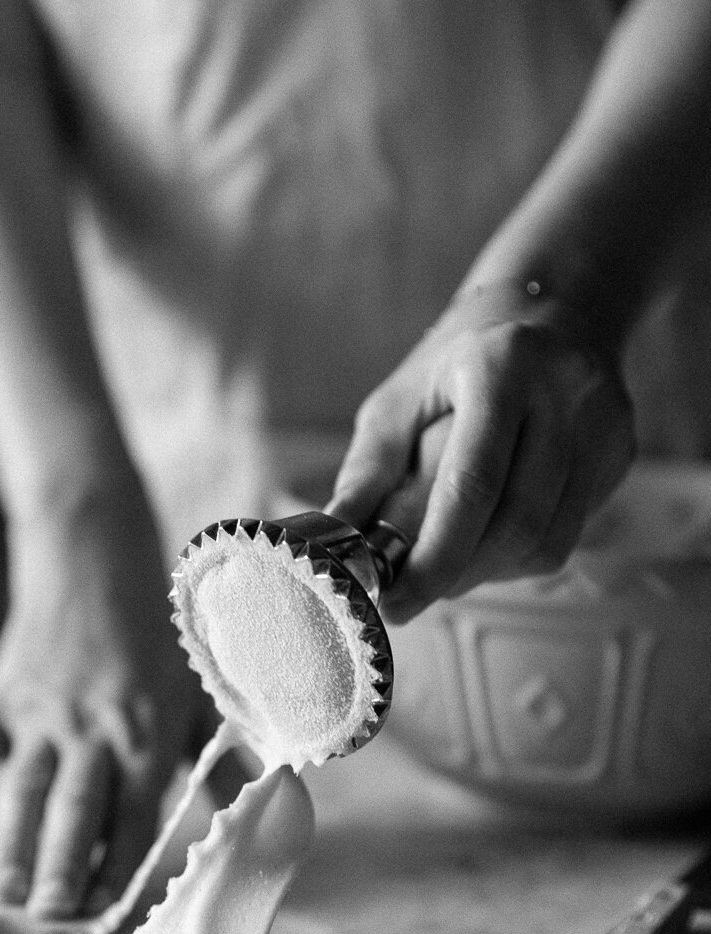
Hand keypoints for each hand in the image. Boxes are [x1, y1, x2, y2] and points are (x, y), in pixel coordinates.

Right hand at [0, 495, 218, 917]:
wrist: (97, 561)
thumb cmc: (157, 638)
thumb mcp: (198, 693)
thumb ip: (221, 758)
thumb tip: (266, 806)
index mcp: (148, 735)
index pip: (137, 811)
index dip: (126, 861)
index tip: (112, 909)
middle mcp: (96, 730)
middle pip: (80, 806)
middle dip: (68, 862)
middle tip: (54, 915)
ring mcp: (44, 715)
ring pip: (26, 788)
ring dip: (14, 840)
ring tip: (6, 892)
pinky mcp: (1, 697)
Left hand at [328, 285, 635, 622]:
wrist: (552, 312)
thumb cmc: (457, 365)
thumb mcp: (399, 400)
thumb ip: (367, 472)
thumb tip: (335, 544)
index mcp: (500, 368)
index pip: (473, 485)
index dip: (434, 556)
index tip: (395, 599)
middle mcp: (564, 393)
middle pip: (517, 524)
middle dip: (458, 575)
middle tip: (412, 595)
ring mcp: (603, 426)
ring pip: (548, 542)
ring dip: (487, 572)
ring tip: (445, 565)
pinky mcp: (620, 454)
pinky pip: (567, 534)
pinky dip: (516, 555)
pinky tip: (487, 537)